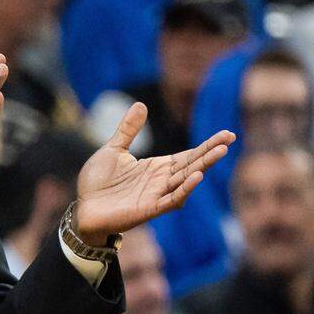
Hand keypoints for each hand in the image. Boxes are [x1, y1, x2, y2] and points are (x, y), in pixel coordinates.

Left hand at [73, 102, 233, 243]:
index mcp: (156, 167)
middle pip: (192, 165)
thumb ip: (128, 130)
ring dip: (203, 166)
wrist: (83, 208)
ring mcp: (157, 195)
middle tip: (229, 139)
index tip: (227, 134)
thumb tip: (141, 104)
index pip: (188, 154)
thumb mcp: (113, 149)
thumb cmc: (98, 182)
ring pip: (186, 180)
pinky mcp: (149, 209)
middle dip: (211, 152)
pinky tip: (196, 177)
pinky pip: (171, 199)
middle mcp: (161, 181)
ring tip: (220, 152)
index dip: (207, 145)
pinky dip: (184, 189)